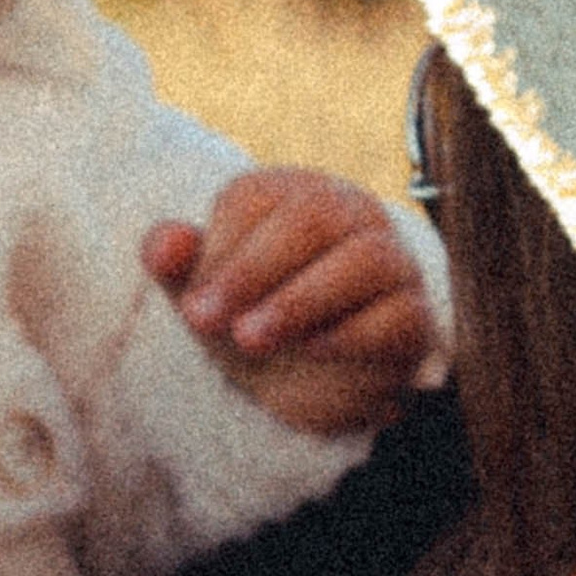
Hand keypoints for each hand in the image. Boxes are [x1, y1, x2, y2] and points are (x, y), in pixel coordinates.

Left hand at [145, 167, 444, 438]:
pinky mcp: (413, 317)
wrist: (304, 381)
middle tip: (202, 320)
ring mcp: (392, 262)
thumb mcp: (202, 291)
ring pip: (365, 260)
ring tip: (248, 339)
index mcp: (292, 193)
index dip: (218, 248)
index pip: (257, 197)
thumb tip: (163, 244)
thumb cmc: (250, 313)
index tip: (191, 303)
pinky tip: (309, 349)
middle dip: (251, 270)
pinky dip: (350, 332)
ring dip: (300, 300)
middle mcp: (350, 214)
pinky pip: (397, 315)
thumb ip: (175, 262)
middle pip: (313, 218)